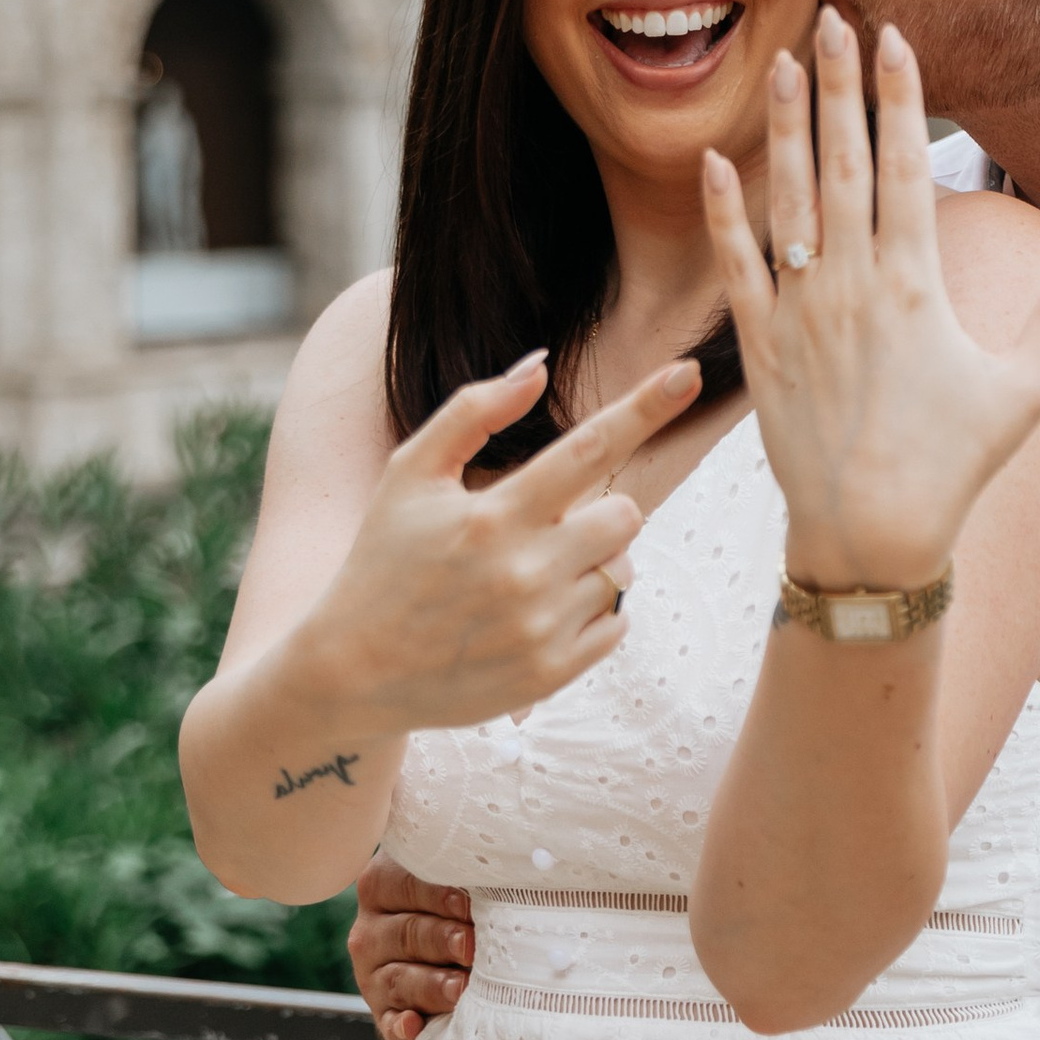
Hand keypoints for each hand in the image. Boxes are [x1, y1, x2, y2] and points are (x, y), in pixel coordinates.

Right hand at [293, 347, 703, 741]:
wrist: (350, 671)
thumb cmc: (382, 558)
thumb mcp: (408, 474)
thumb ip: (473, 412)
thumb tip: (539, 364)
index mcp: (492, 516)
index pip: (589, 448)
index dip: (645, 406)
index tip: (689, 373)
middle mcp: (524, 573)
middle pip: (626, 515)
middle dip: (601, 512)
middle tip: (546, 527)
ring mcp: (541, 630)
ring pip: (622, 571)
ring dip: (591, 564)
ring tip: (529, 576)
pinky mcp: (552, 675)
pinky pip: (617, 624)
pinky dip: (590, 613)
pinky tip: (535, 615)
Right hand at [349, 857, 475, 1039]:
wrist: (450, 946)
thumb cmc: (465, 901)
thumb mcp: (459, 880)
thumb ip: (469, 875)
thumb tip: (508, 869)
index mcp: (383, 885)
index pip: (404, 884)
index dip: (438, 894)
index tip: (468, 903)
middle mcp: (371, 930)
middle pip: (405, 933)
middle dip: (441, 940)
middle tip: (471, 946)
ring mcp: (373, 974)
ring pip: (397, 979)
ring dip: (430, 985)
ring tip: (461, 988)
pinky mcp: (382, 1012)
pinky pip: (387, 1022)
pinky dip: (399, 1027)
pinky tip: (415, 1026)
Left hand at [702, 9, 1039, 588]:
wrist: (869, 535)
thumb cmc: (953, 465)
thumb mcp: (1022, 389)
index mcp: (917, 285)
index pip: (906, 168)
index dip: (901, 98)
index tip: (895, 40)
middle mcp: (854, 285)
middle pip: (845, 163)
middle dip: (840, 87)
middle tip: (833, 21)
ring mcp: (801, 312)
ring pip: (789, 200)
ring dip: (786, 128)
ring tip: (784, 64)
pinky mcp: (760, 346)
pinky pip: (735, 265)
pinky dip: (724, 212)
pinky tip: (716, 161)